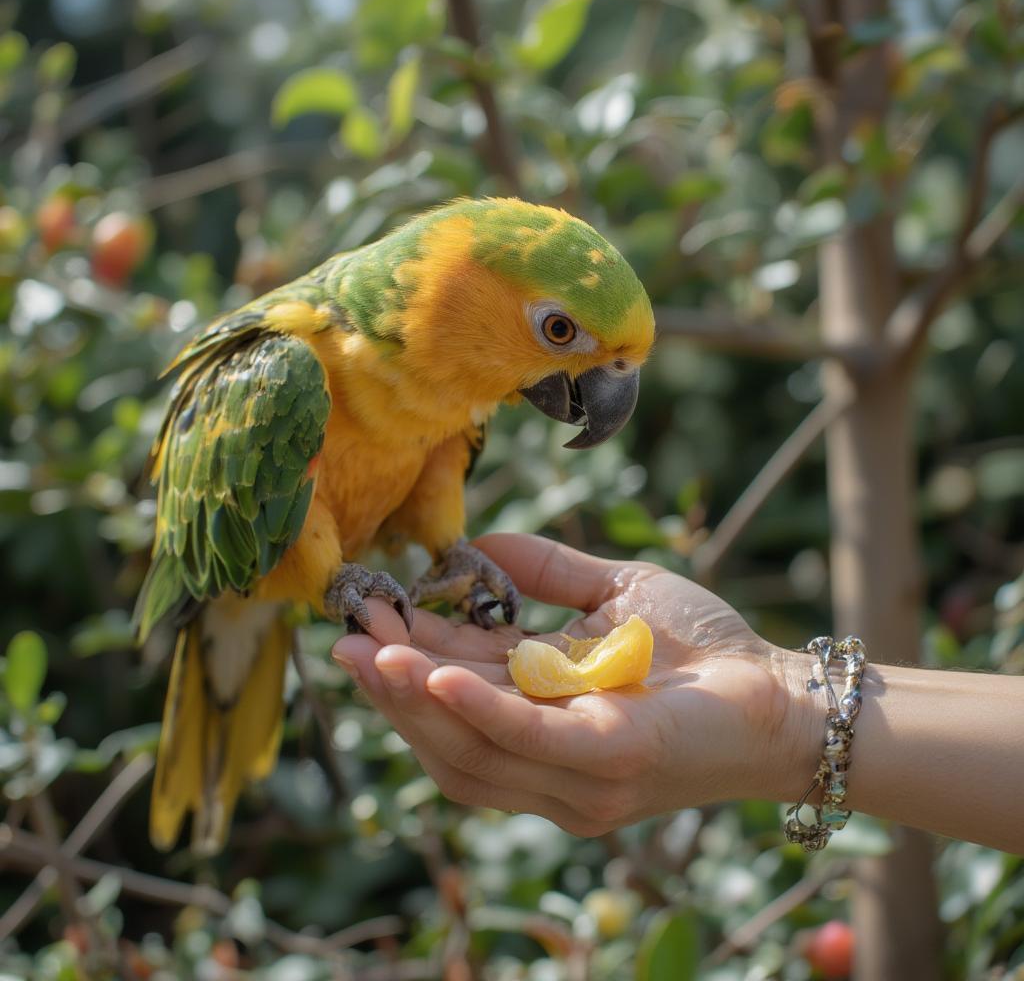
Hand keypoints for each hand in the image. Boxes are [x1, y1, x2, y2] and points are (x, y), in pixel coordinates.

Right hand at [331, 534, 812, 836]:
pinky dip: (477, 707)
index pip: (457, 695)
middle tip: (348, 635)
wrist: (779, 690)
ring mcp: (575, 772)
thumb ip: (546, 572)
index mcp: (539, 718)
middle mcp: (546, 761)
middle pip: (448, 731)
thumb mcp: (608, 595)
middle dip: (393, 684)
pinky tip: (435, 669)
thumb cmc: (700, 649)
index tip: (363, 619)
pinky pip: (527, 739)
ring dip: (415, 697)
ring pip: (470, 745)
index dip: (406, 661)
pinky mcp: (610, 761)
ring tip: (373, 650)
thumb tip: (478, 542)